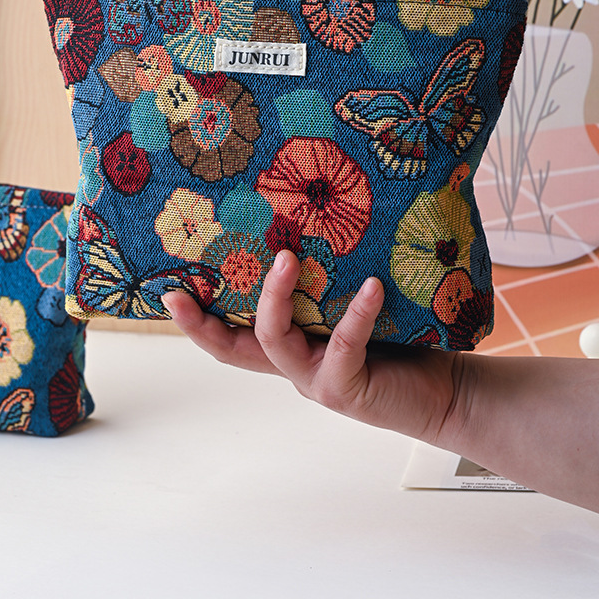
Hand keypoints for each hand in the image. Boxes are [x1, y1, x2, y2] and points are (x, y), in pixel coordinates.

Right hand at [163, 250, 468, 445]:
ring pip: (274, 343)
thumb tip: (311, 218)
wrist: (445, 393)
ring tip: (285, 259)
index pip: (229, 336)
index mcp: (287, 347)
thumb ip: (327, 283)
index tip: (166, 292)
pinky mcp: (348, 388)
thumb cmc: (398, 342)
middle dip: (201, 324)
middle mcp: (293, 365)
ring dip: (274, 299)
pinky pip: (343, 347)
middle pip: (233, 349)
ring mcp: (316, 379)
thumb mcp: (349, 308)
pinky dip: (355, 314)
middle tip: (180, 293)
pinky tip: (372, 286)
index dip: (194, 321)